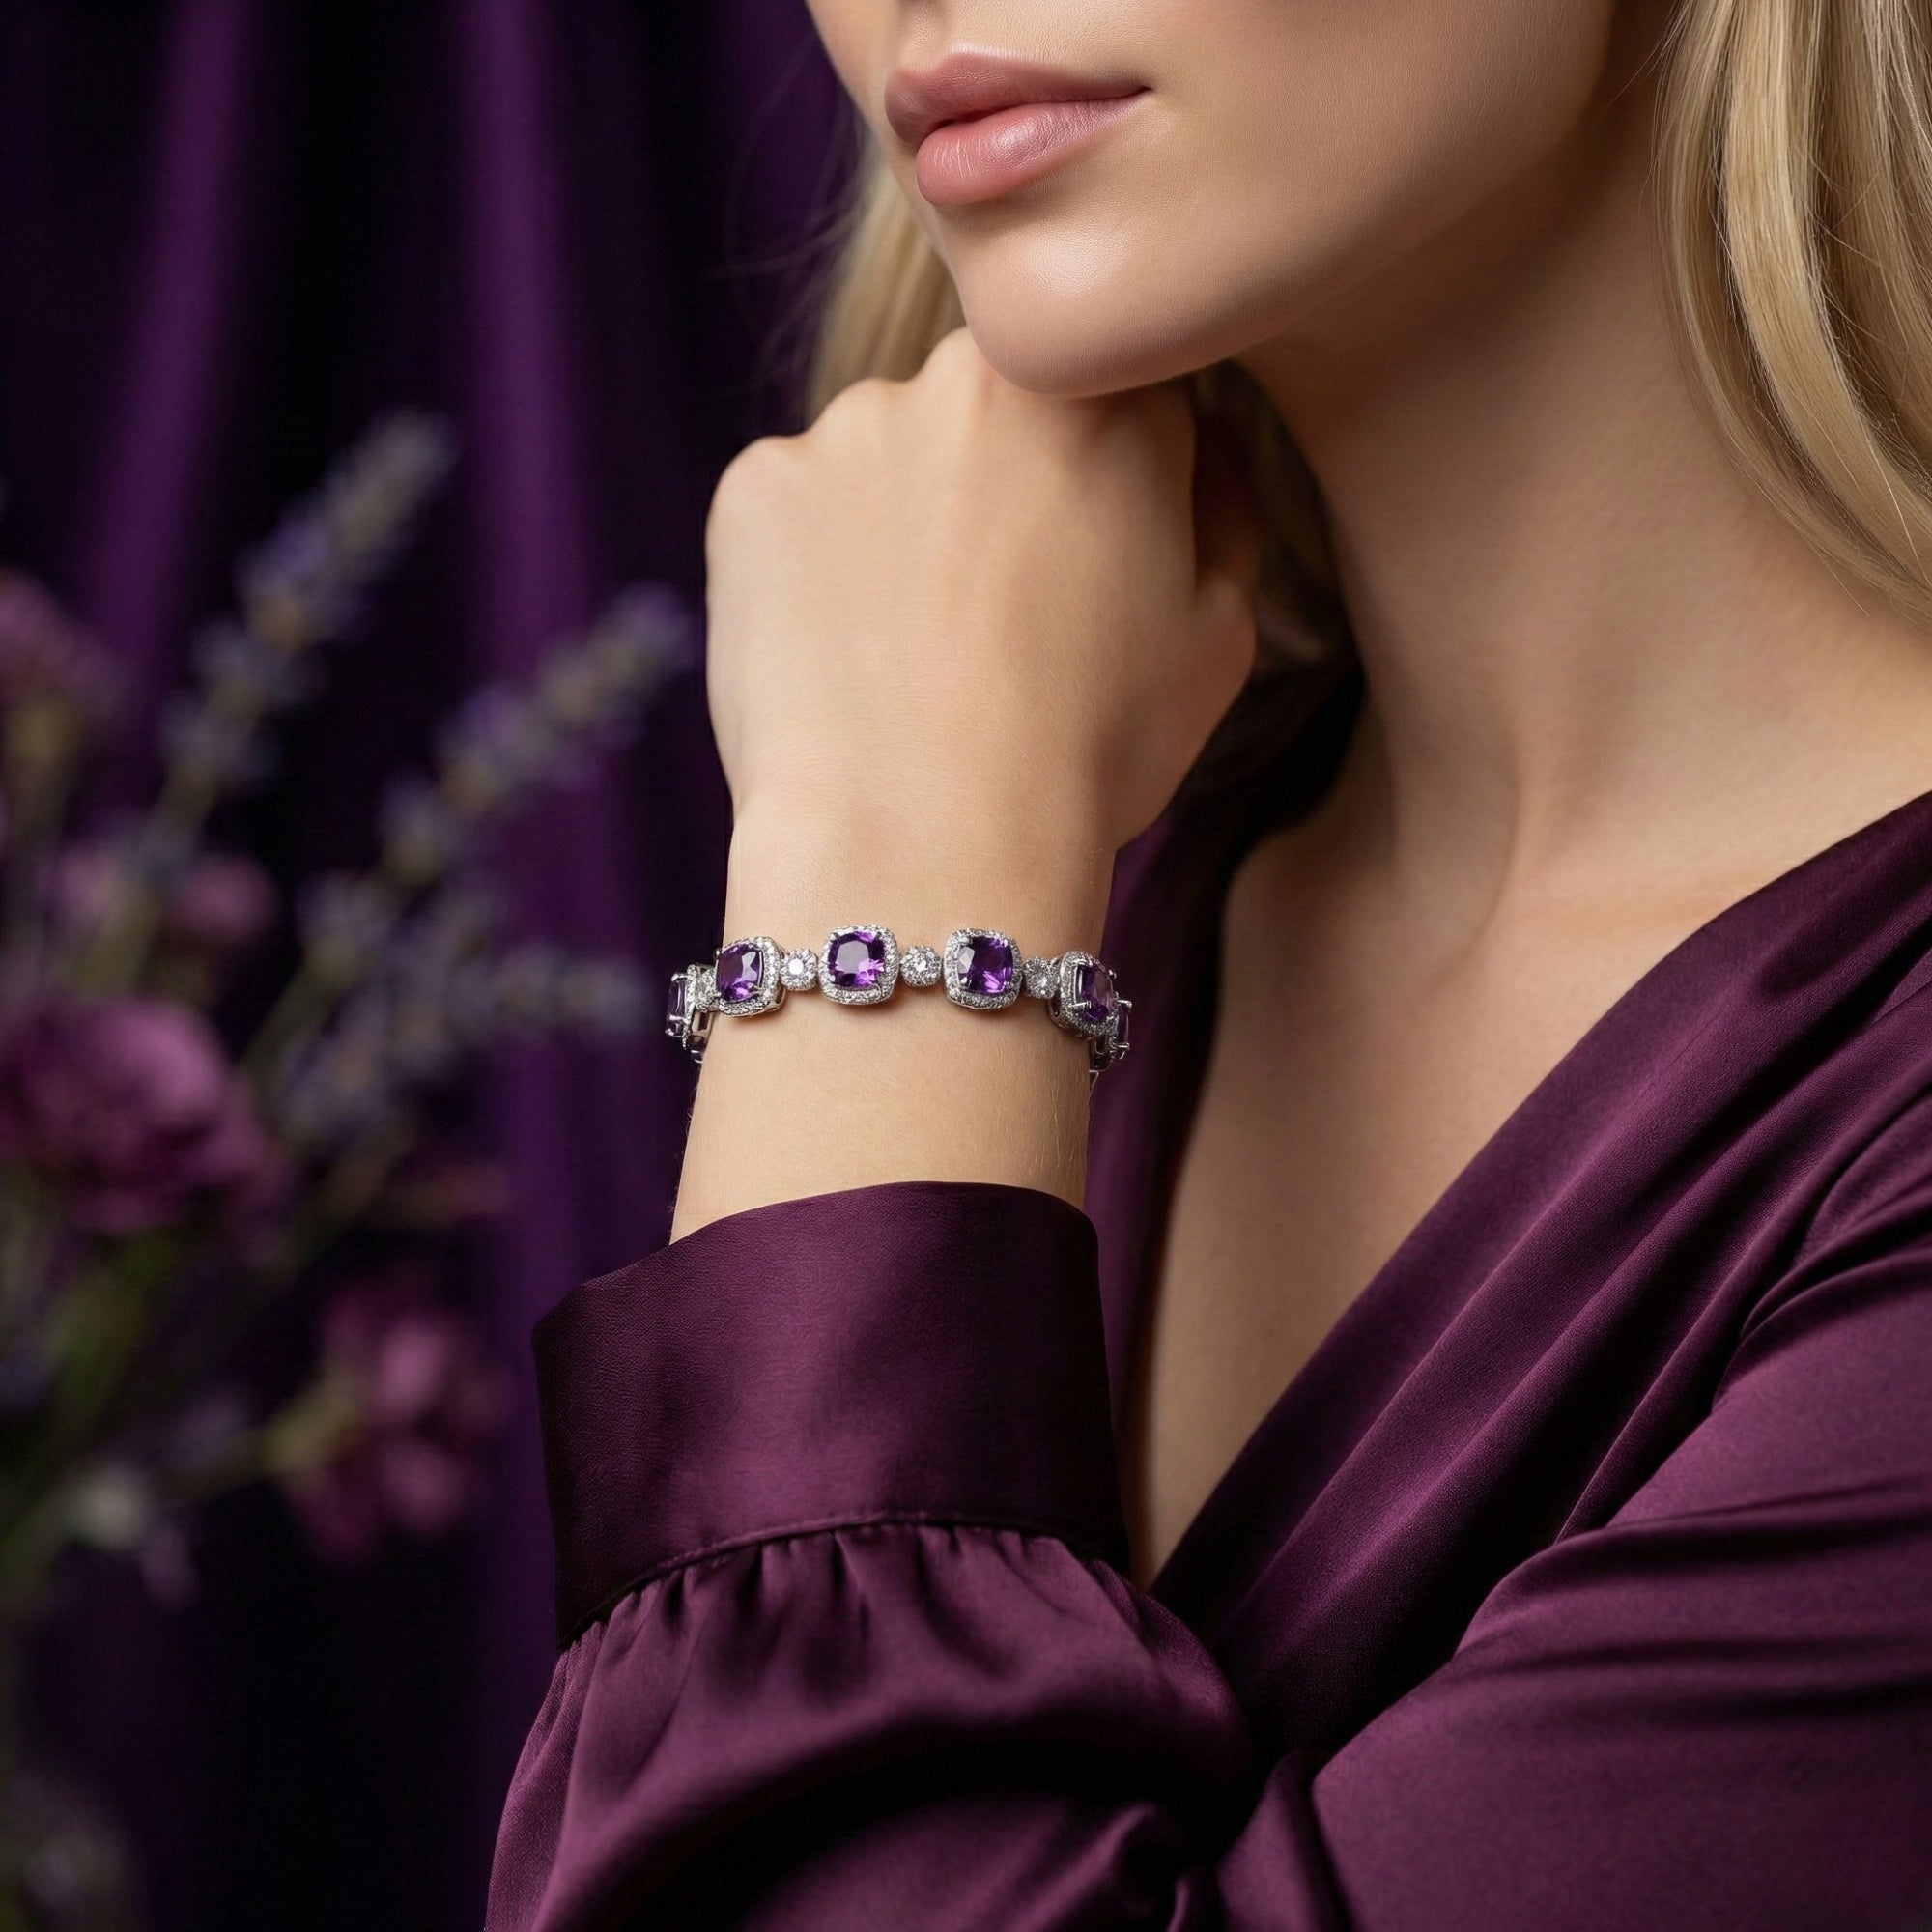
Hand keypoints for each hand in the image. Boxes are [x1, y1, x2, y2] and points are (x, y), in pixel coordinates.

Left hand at [704, 327, 1262, 873]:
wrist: (922, 841)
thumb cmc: (1090, 752)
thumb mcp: (1222, 635)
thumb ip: (1221, 503)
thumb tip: (1202, 443)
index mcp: (1107, 392)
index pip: (1117, 396)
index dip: (1109, 488)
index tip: (1089, 570)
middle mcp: (973, 372)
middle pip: (993, 411)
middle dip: (999, 488)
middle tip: (998, 621)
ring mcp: (851, 422)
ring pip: (888, 457)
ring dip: (901, 525)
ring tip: (912, 656)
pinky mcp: (755, 485)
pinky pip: (796, 510)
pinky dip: (812, 568)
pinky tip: (841, 660)